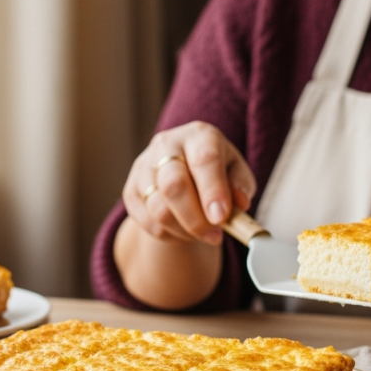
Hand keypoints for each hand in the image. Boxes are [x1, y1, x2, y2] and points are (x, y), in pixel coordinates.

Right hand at [122, 121, 256, 246]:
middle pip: (173, 185)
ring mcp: (144, 167)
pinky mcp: (130, 191)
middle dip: (196, 219)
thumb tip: (239, 203)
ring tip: (203, 232)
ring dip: (185, 231)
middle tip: (215, 236)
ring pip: (159, 210)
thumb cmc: (218, 173)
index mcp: (199, 135)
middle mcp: (167, 145)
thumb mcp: (237, 174)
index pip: (204, 160)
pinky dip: (171, 235)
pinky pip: (149, 224)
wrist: (184, 174)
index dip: (213, 190)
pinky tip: (184, 230)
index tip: (221, 218)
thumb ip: (240, 186)